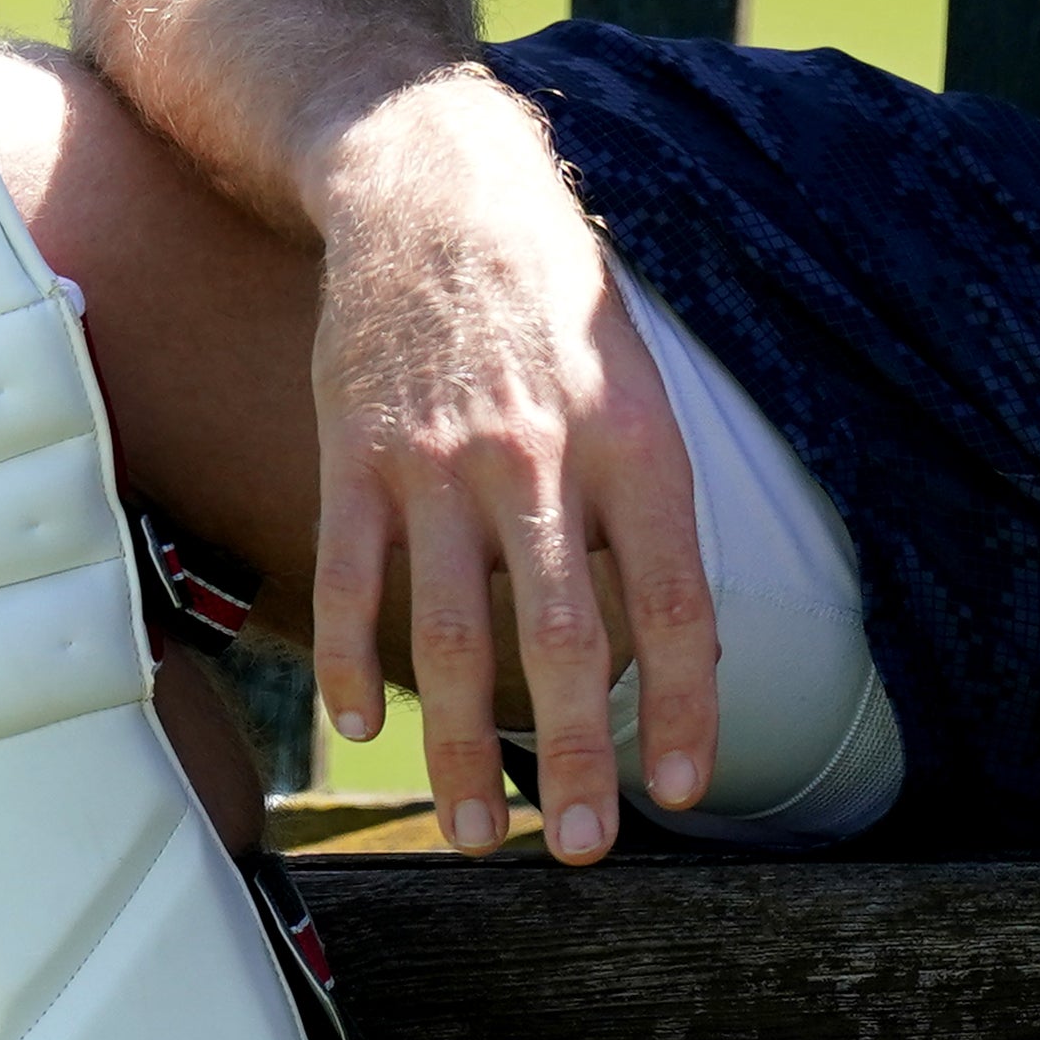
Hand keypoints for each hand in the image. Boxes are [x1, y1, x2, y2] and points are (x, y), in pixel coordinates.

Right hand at [296, 71, 718, 863]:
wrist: (435, 189)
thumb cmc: (550, 298)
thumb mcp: (634, 379)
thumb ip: (644, 506)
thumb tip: (662, 647)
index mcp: (630, 439)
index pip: (670, 600)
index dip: (682, 704)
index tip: (684, 791)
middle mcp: (537, 455)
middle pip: (560, 635)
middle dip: (578, 756)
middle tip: (586, 849)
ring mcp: (436, 457)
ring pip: (449, 631)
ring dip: (466, 745)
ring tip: (478, 830)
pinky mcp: (355, 450)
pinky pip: (354, 577)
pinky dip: (354, 661)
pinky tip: (364, 726)